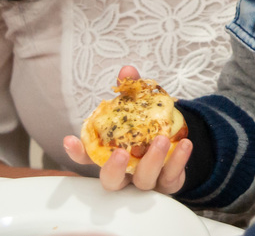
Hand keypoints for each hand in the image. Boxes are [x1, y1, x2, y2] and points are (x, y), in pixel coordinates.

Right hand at [63, 65, 193, 194]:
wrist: (175, 140)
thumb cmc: (147, 125)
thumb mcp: (138, 106)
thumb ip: (131, 90)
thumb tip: (128, 71)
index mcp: (109, 154)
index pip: (87, 157)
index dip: (77, 152)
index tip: (70, 140)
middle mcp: (124, 173)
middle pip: (111, 181)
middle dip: (114, 169)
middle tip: (120, 154)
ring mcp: (145, 181)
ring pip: (144, 180)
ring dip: (152, 160)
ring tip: (161, 139)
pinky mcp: (167, 183)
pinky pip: (171, 176)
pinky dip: (178, 160)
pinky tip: (184, 144)